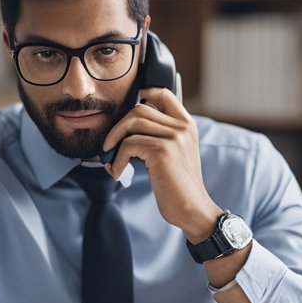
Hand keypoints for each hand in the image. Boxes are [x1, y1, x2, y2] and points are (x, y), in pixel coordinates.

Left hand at [102, 88, 219, 241]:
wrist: (192, 209)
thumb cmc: (178, 186)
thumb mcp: (176, 154)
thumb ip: (162, 135)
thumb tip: (129, 126)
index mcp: (187, 125)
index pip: (163, 93)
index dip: (142, 94)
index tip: (126, 109)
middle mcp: (182, 127)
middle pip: (140, 108)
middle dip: (118, 126)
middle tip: (109, 145)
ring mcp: (173, 137)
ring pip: (132, 122)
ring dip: (113, 141)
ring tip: (110, 158)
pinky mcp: (162, 151)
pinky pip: (128, 144)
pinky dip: (116, 160)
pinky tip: (117, 172)